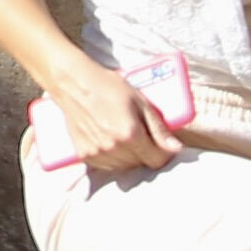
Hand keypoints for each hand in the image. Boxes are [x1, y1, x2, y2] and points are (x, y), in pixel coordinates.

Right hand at [45, 53, 181, 175]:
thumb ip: (159, 128)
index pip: (157, 160)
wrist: (74, 83)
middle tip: (140, 132)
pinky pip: (107, 166)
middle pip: (140, 164)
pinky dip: (113, 157)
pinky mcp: (84, 154)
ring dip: (129, 156)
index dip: (163, 153)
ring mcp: (97, 153)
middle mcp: (114, 147)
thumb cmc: (108, 86)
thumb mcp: (140, 101)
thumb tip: (175, 148)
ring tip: (124, 135)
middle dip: (145, 152)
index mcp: (131, 134)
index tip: (162, 144)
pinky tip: (110, 140)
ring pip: (124, 167)